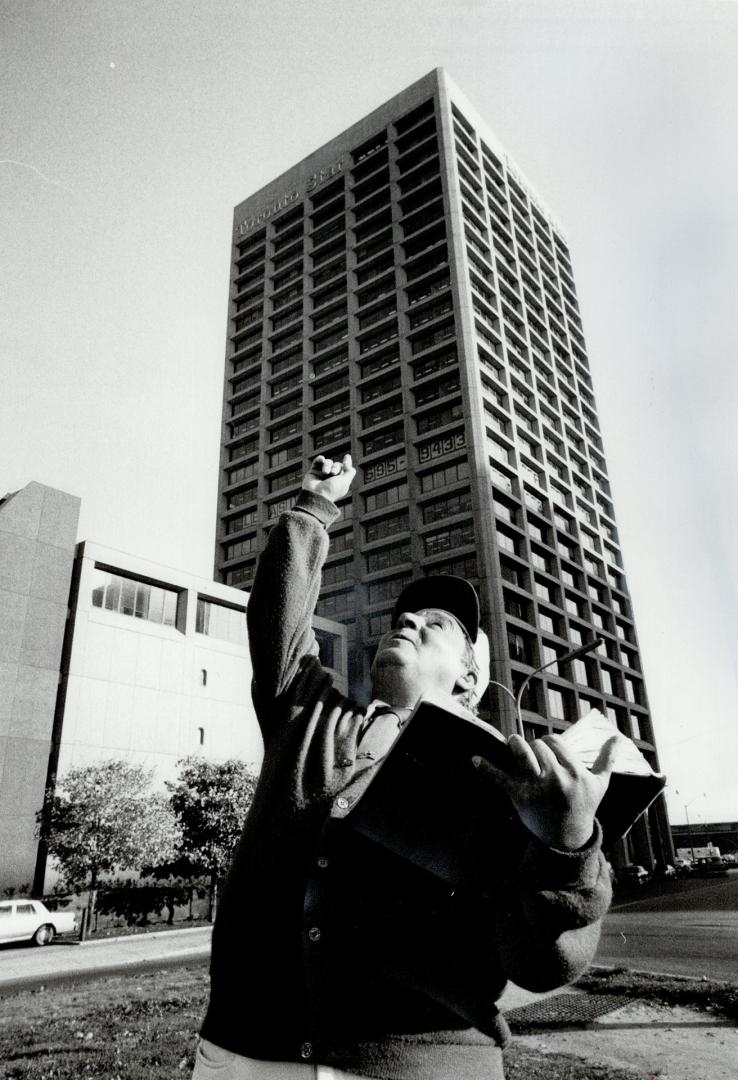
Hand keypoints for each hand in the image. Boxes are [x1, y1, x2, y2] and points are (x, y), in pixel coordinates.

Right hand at [302, 453, 355, 503]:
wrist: (315, 495)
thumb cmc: (331, 490)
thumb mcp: (345, 481)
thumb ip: (350, 471)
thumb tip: (347, 457)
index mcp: (340, 482)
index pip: (345, 469)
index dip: (346, 464)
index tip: (347, 456)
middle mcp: (331, 478)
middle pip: (337, 465)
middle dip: (336, 467)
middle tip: (333, 473)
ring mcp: (321, 475)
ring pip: (327, 462)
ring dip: (327, 465)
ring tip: (325, 472)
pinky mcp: (313, 472)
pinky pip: (317, 462)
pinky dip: (319, 459)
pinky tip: (321, 459)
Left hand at [473, 733, 617, 850]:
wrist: (568, 838)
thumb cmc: (584, 807)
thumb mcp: (600, 784)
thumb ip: (608, 759)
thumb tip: (617, 737)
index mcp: (576, 774)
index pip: (555, 742)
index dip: (549, 743)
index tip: (549, 750)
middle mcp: (557, 779)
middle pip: (538, 746)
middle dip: (535, 747)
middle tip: (534, 753)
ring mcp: (537, 788)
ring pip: (521, 753)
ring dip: (514, 744)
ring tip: (513, 742)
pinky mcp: (520, 798)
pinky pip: (500, 779)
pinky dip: (486, 769)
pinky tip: (474, 759)